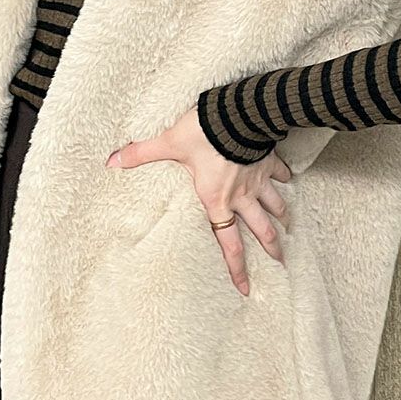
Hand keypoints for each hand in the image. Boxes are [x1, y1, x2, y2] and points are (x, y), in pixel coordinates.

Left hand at [106, 104, 291, 295]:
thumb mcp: (169, 143)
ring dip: (281, 218)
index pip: (228, 242)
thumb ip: (141, 154)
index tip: (245, 287)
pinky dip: (285, 180)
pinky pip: (281, 175)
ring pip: (274, 206)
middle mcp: (241, 196)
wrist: (238, 113)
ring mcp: (258, 180)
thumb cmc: (203, 132)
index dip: (237, 267)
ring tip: (288, 229)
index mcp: (216, 200)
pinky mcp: (268, 161)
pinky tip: (288, 181)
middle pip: (261, 230)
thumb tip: (112, 161)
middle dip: (272, 249)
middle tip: (280, 263)